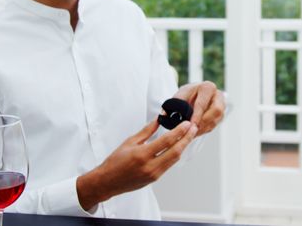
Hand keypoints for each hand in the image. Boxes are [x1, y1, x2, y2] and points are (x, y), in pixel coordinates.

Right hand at [76, 119, 197, 210]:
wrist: (108, 181)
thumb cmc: (115, 162)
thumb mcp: (130, 142)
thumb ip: (146, 131)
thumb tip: (159, 120)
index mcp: (142, 154)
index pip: (166, 141)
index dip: (179, 131)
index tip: (187, 123)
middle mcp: (150, 166)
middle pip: (176, 151)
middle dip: (187, 138)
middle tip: (193, 128)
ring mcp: (154, 174)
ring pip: (175, 159)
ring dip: (183, 146)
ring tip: (189, 136)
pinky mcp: (155, 178)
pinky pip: (169, 165)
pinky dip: (175, 154)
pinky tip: (178, 146)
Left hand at [174, 81, 224, 135]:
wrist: (195, 94)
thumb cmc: (187, 94)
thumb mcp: (179, 96)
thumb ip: (172, 104)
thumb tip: (164, 115)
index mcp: (208, 87)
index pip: (203, 104)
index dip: (196, 116)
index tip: (190, 125)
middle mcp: (218, 95)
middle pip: (215, 112)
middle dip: (203, 123)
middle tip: (191, 130)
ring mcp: (222, 105)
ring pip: (215, 120)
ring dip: (203, 129)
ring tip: (190, 134)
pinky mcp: (221, 115)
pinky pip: (214, 125)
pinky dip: (203, 130)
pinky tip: (194, 133)